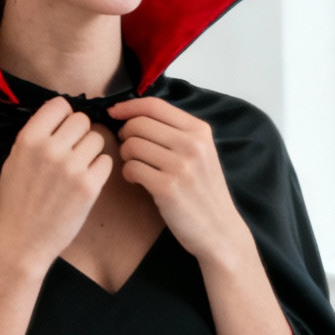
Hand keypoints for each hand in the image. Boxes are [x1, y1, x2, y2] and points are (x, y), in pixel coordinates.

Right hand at [0, 98, 113, 269]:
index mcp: (28, 139)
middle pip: (82, 120)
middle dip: (80, 134)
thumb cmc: (16, 201)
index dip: (64, 117)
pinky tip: (86, 181)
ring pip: (98, 139)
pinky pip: (107, 161)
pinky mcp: (89, 186)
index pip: (60, 105)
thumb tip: (58, 116)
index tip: (62, 130)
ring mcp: (71, 168)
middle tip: (72, 153)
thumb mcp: (14, 161)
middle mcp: (50, 149)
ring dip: (91, 152)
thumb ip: (35, 137)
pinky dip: (100, 170)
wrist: (21, 241)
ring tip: (78, 169)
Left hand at [107, 97, 252, 268]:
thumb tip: (134, 114)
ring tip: (136, 167)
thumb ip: (176, 132)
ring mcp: (181, 166)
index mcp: (200, 131)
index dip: (128, 106)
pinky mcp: (167, 188)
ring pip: (131, 145)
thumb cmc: (203, 190)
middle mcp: (192, 144)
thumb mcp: (201, 153)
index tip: (114, 112)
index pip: (154, 105)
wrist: (219, 229)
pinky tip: (137, 181)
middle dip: (125, 134)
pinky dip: (128, 174)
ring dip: (126, 156)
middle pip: (139, 123)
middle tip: (129, 149)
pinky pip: (131, 168)